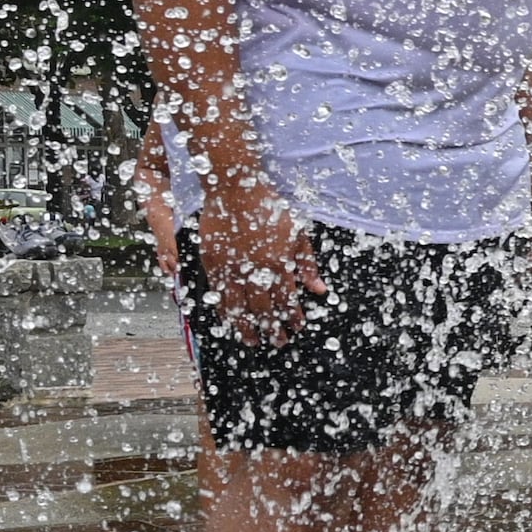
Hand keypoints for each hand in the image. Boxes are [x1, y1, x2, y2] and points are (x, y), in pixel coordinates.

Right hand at [198, 170, 322, 344]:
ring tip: (251, 340)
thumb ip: (307, 264)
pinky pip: (218, 294)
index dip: (292, 317)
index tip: (296, 328)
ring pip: (238, 307)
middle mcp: (254, 270)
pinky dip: (224, 310)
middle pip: (263, 310)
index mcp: (278, 263)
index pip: (287, 300)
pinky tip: (229, 319)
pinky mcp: (212, 263)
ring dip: (246, 327)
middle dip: (271, 329)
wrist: (236, 188)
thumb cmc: (269, 207)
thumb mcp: (297, 232)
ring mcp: (231, 268)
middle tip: (277, 342)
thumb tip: (320, 290)